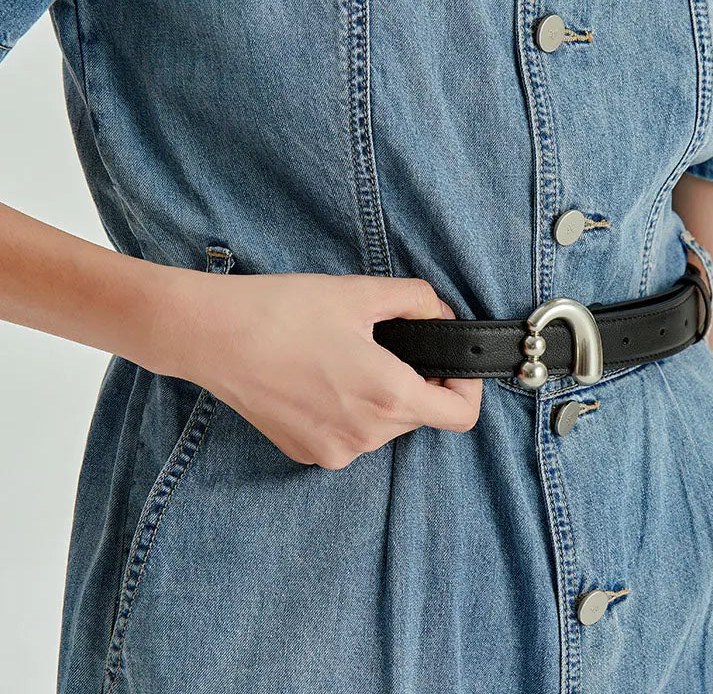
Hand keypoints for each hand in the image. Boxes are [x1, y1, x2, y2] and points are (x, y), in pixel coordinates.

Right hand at [158, 271, 482, 468]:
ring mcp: (333, 451)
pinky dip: (348, 411)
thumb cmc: (282, 311)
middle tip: (383, 345)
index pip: (460, 417)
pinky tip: (318, 379)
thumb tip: (439, 314)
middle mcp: (365, 436)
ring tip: (343, 358)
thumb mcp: (360, 292)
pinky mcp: (305, 453)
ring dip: (380, 397)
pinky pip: (348, 436)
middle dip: (415, 382)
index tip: (449, 364)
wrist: (213, 336)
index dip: (466, 388)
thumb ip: (417, 300)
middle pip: (419, 416)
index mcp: (388, 397)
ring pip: (382, 427)